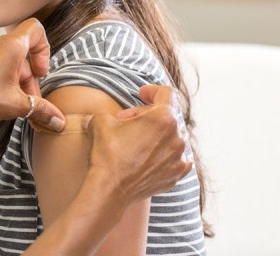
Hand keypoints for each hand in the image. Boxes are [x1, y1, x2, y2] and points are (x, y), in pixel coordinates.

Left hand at [0, 18, 64, 132]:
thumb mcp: (16, 106)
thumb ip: (41, 110)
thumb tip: (59, 122)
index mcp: (9, 46)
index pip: (36, 29)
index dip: (43, 49)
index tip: (38, 72)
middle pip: (19, 52)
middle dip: (25, 77)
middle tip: (25, 101)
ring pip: (1, 57)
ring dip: (8, 76)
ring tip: (5, 99)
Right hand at [83, 85, 191, 202]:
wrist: (110, 189)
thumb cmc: (107, 153)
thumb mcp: (100, 122)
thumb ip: (108, 114)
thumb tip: (101, 118)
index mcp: (163, 118)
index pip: (166, 93)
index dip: (152, 90)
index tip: (141, 94)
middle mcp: (178, 137)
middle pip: (166, 115)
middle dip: (146, 115)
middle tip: (126, 122)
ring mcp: (180, 158)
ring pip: (172, 136)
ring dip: (155, 134)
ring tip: (135, 141)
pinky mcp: (176, 175)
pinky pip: (175, 157)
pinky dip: (164, 153)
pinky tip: (148, 156)